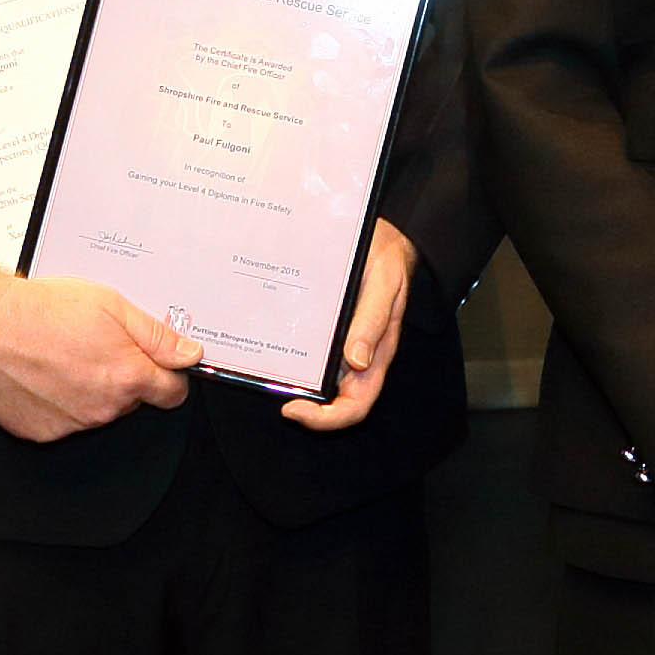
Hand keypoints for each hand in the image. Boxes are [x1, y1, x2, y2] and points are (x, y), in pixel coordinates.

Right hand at [0, 267, 196, 442]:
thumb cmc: (41, 311)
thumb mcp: (112, 305)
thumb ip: (156, 335)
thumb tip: (190, 354)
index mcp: (128, 377)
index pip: (173, 393)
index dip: (168, 374)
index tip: (158, 363)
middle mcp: (104, 408)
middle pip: (134, 401)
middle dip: (125, 376)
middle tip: (98, 345)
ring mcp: (73, 424)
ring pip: (99, 411)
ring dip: (91, 389)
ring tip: (65, 355)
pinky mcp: (44, 432)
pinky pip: (66, 420)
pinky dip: (61, 402)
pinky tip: (45, 373)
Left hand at [281, 220, 414, 431]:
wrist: (382, 235)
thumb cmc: (389, 257)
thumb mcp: (385, 281)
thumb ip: (373, 319)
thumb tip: (357, 362)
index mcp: (377, 352)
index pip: (356, 403)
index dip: (327, 418)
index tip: (294, 409)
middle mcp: (357, 355)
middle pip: (333, 401)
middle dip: (305, 408)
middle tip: (275, 394)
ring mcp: (340, 343)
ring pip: (317, 379)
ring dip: (293, 383)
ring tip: (265, 370)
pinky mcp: (326, 328)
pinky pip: (308, 351)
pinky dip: (289, 355)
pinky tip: (268, 343)